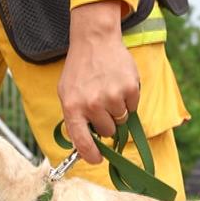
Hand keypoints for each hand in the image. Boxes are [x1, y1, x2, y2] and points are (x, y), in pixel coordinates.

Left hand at [58, 0, 140, 163]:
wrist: (94, 40)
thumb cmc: (80, 69)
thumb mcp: (67, 94)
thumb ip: (75, 119)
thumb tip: (86, 145)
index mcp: (73, 107)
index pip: (83, 142)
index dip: (91, 155)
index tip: (97, 159)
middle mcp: (92, 104)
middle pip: (107, 131)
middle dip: (106, 123)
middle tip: (101, 104)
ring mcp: (112, 96)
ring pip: (121, 120)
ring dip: (117, 110)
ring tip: (108, 90)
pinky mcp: (130, 88)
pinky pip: (132, 108)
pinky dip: (128, 100)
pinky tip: (118, 84)